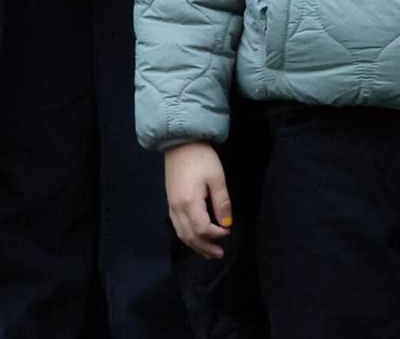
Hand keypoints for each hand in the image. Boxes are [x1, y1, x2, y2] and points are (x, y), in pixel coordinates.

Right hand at [163, 141, 232, 259]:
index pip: (202, 229)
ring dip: (195, 246)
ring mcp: (171, 207)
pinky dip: (187, 236)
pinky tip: (195, 238)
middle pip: (190, 236)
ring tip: (208, 253)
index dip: (216, 235)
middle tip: (219, 255)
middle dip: (205, 248)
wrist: (180, 144)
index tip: (228, 232)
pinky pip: (177, 227)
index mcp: (189, 203)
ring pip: (182, 234)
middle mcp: (177, 209)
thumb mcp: (216, 178)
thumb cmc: (202, 158)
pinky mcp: (170, 203)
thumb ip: (221, 202)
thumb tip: (226, 223)